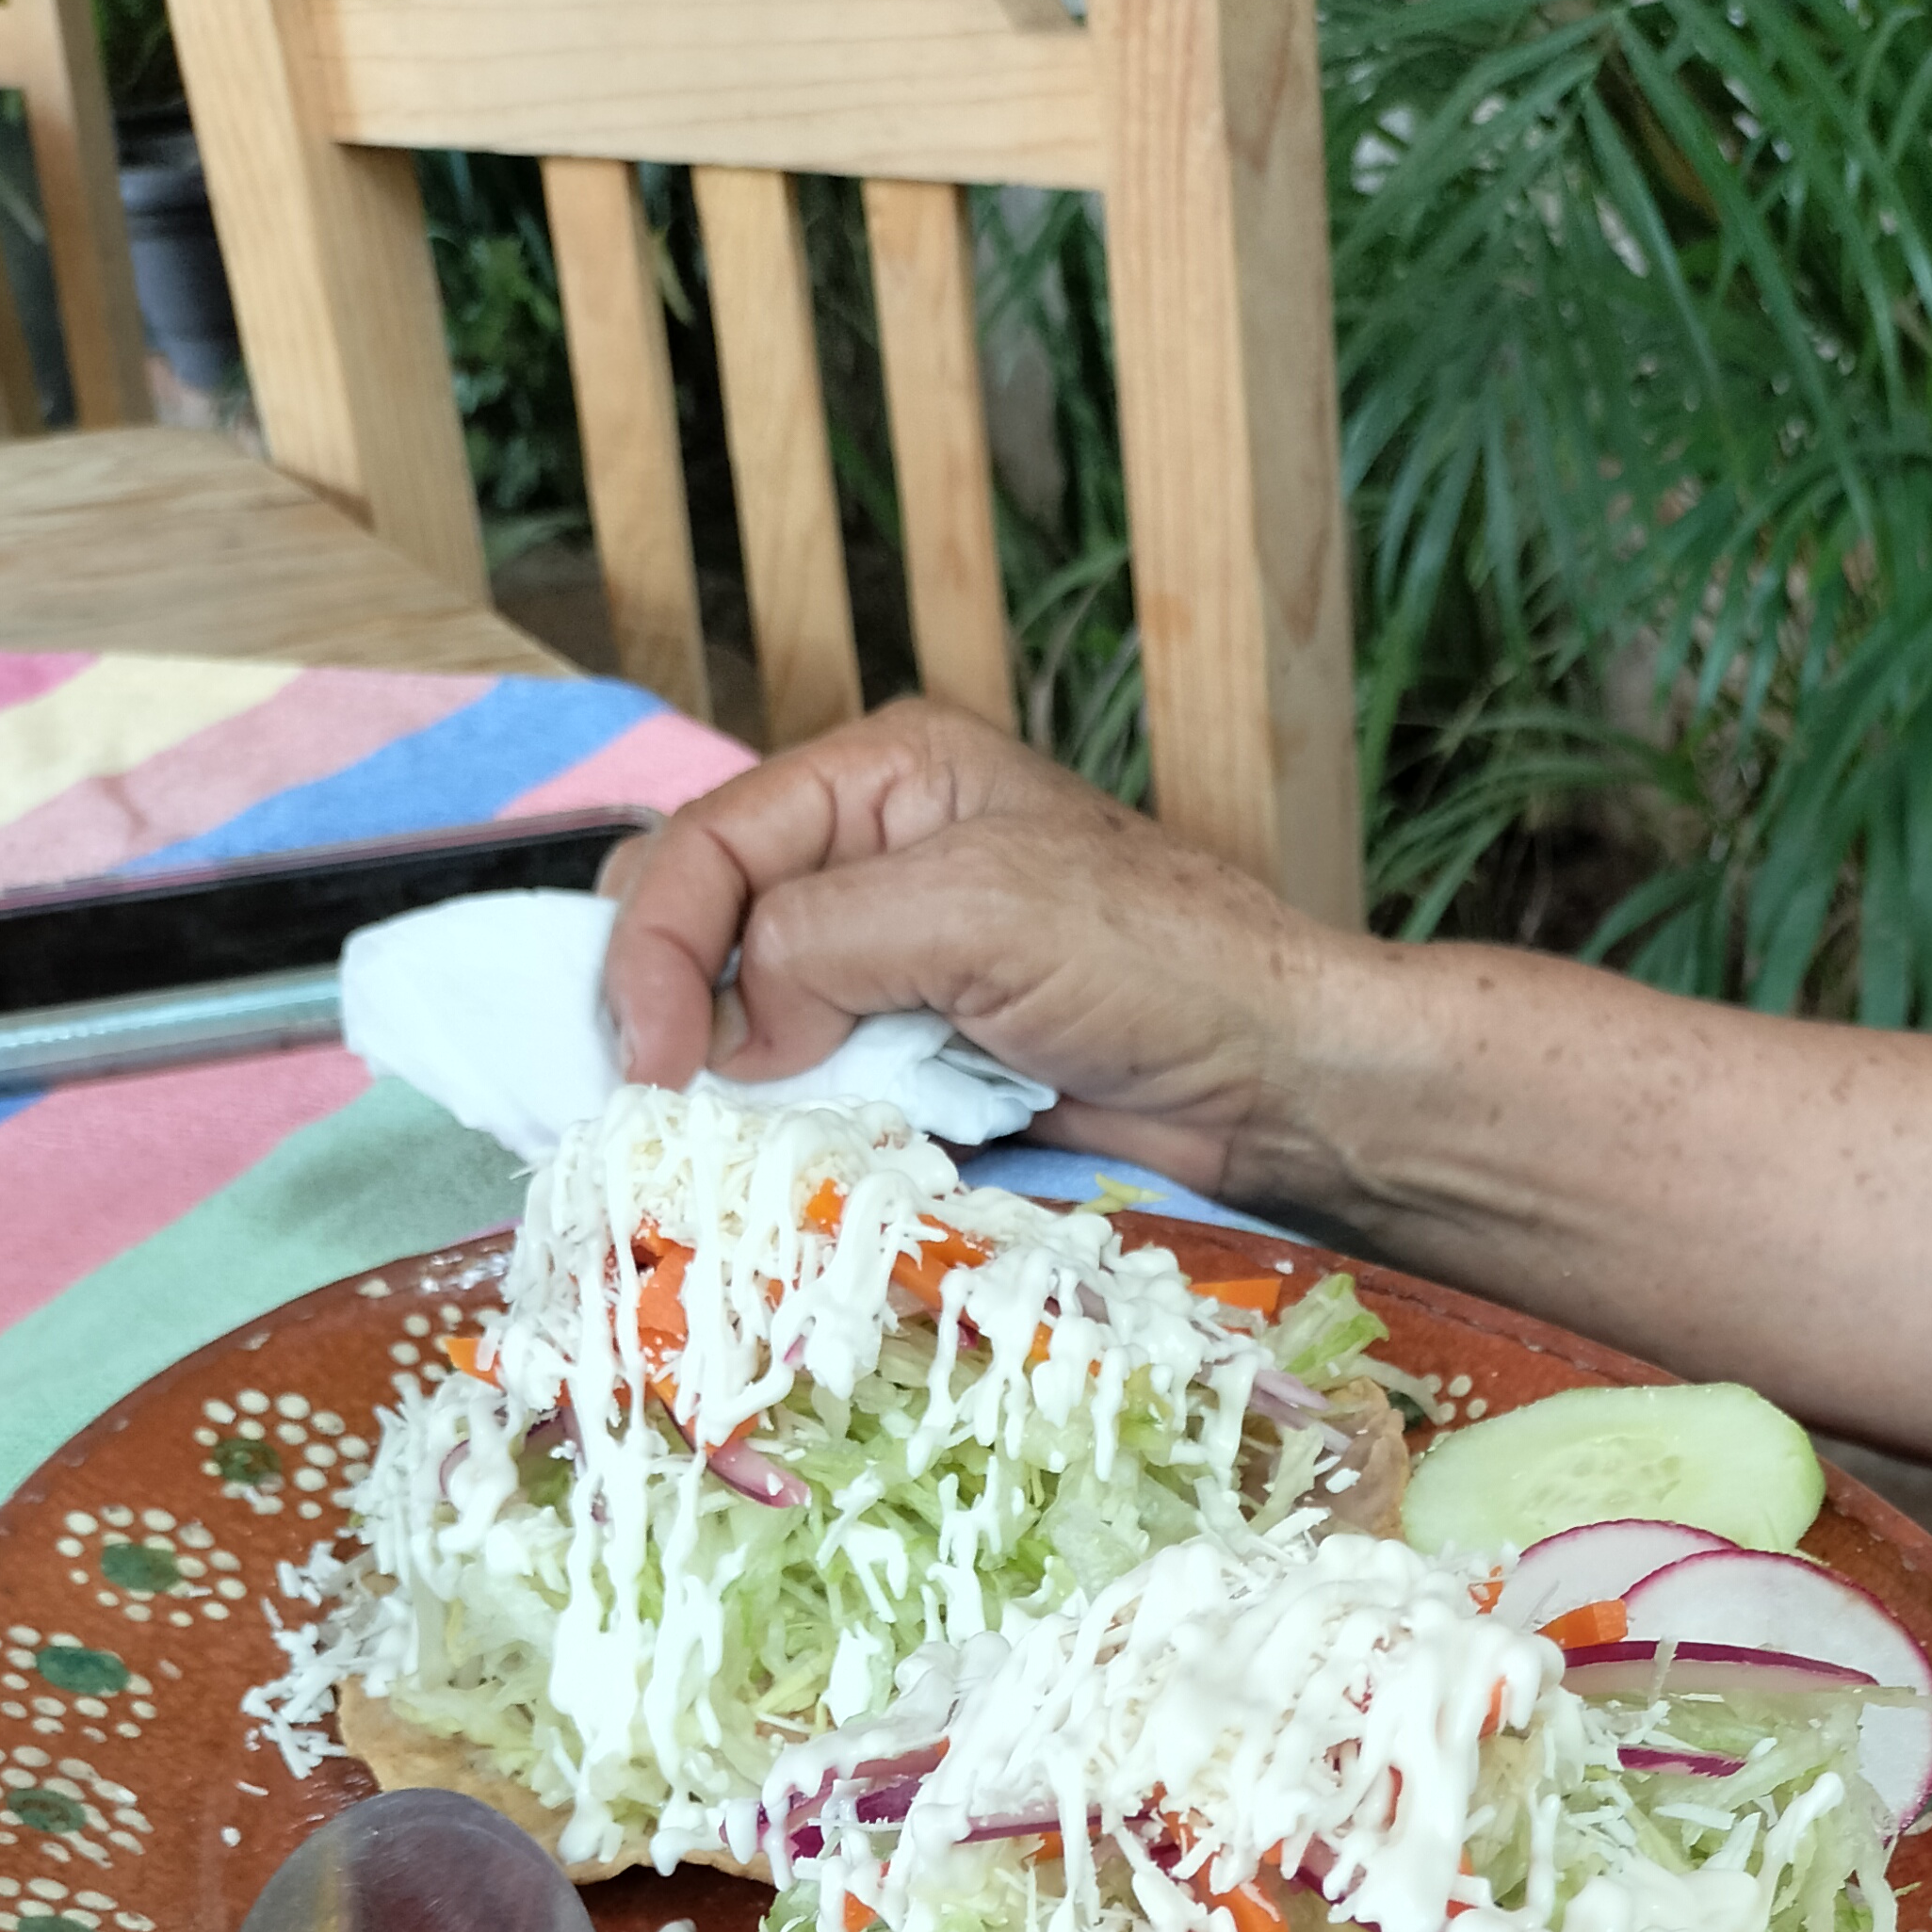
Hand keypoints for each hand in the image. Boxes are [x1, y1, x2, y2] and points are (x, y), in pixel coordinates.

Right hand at [596, 701, 1342, 1193]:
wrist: (1279, 1084)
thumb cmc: (1160, 963)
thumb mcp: (971, 911)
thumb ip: (819, 943)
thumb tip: (724, 1032)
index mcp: (885, 777)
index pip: (708, 842)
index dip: (654, 947)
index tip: (651, 1062)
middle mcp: (877, 858)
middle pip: (707, 919)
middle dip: (669, 1001)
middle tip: (657, 1099)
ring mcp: (901, 964)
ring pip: (749, 1012)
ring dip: (726, 1074)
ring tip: (703, 1134)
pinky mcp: (929, 1059)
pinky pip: (818, 1085)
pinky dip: (790, 1121)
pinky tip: (778, 1154)